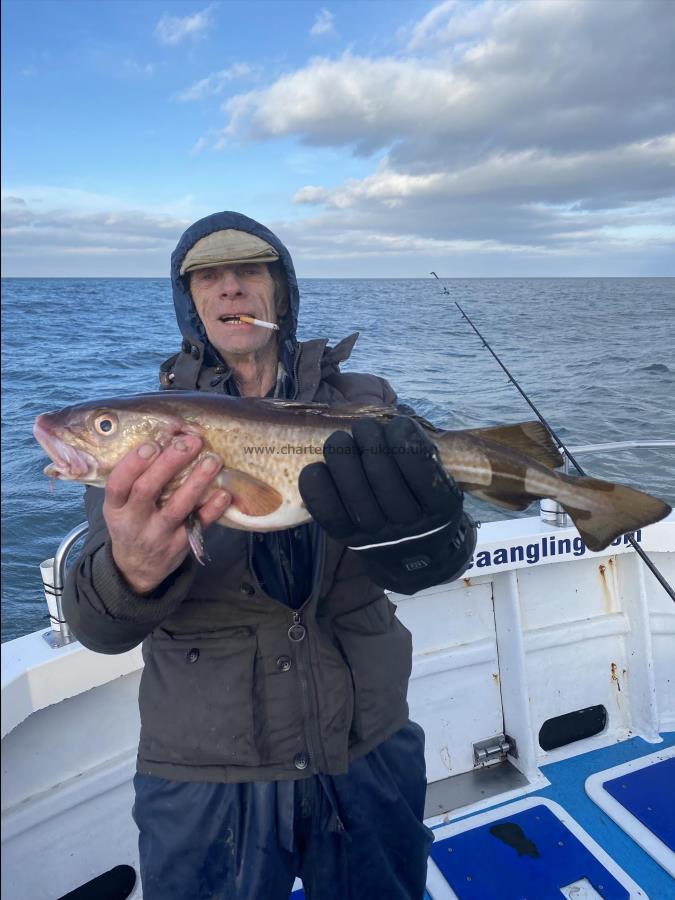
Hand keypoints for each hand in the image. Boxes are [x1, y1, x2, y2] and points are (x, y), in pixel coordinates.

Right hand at [103, 436, 230, 594]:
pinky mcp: (180, 545)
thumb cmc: (132, 522)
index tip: (152, 444)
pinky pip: (198, 524)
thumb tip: (165, 438)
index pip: (118, 484)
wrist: (136, 568)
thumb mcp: (121, 505)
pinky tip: (224, 492)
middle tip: (189, 443)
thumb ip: (135, 479)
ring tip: (213, 459)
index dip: (133, 464)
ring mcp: (158, 535)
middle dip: (169, 464)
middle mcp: (134, 521)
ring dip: (196, 481)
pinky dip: (212, 509)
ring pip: (177, 507)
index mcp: (115, 508)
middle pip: (147, 490)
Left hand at [299, 417, 472, 593]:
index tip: (398, 424)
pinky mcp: (349, 540)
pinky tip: (317, 468)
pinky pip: (328, 514)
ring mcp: (378, 536)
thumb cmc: (424, 502)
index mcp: (441, 508)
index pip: (422, 470)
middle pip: (381, 475)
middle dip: (369, 439)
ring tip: (340, 439)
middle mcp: (410, 526)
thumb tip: (392, 421)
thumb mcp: (441, 481)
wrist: (414, 557)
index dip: (405, 438)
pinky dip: (317, 487)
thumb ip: (422, 454)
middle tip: (365, 427)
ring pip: (353, 491)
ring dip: (341, 455)